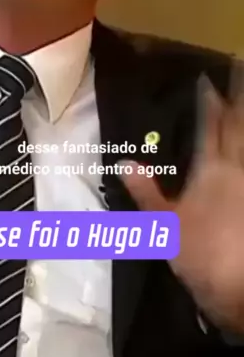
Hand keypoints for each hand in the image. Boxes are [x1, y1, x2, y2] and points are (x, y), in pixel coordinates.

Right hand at [120, 74, 243, 333]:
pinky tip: (240, 149)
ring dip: (243, 120)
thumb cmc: (204, 256)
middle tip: (236, 67)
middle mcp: (234, 170)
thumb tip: (124, 161)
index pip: (210, 126)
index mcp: (210, 170)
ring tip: (239, 102)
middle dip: (236, 100)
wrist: (242, 288)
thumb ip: (146, 193)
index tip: (207, 75)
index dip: (209, 101)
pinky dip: (243, 149)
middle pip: (237, 127)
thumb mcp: (167, 227)